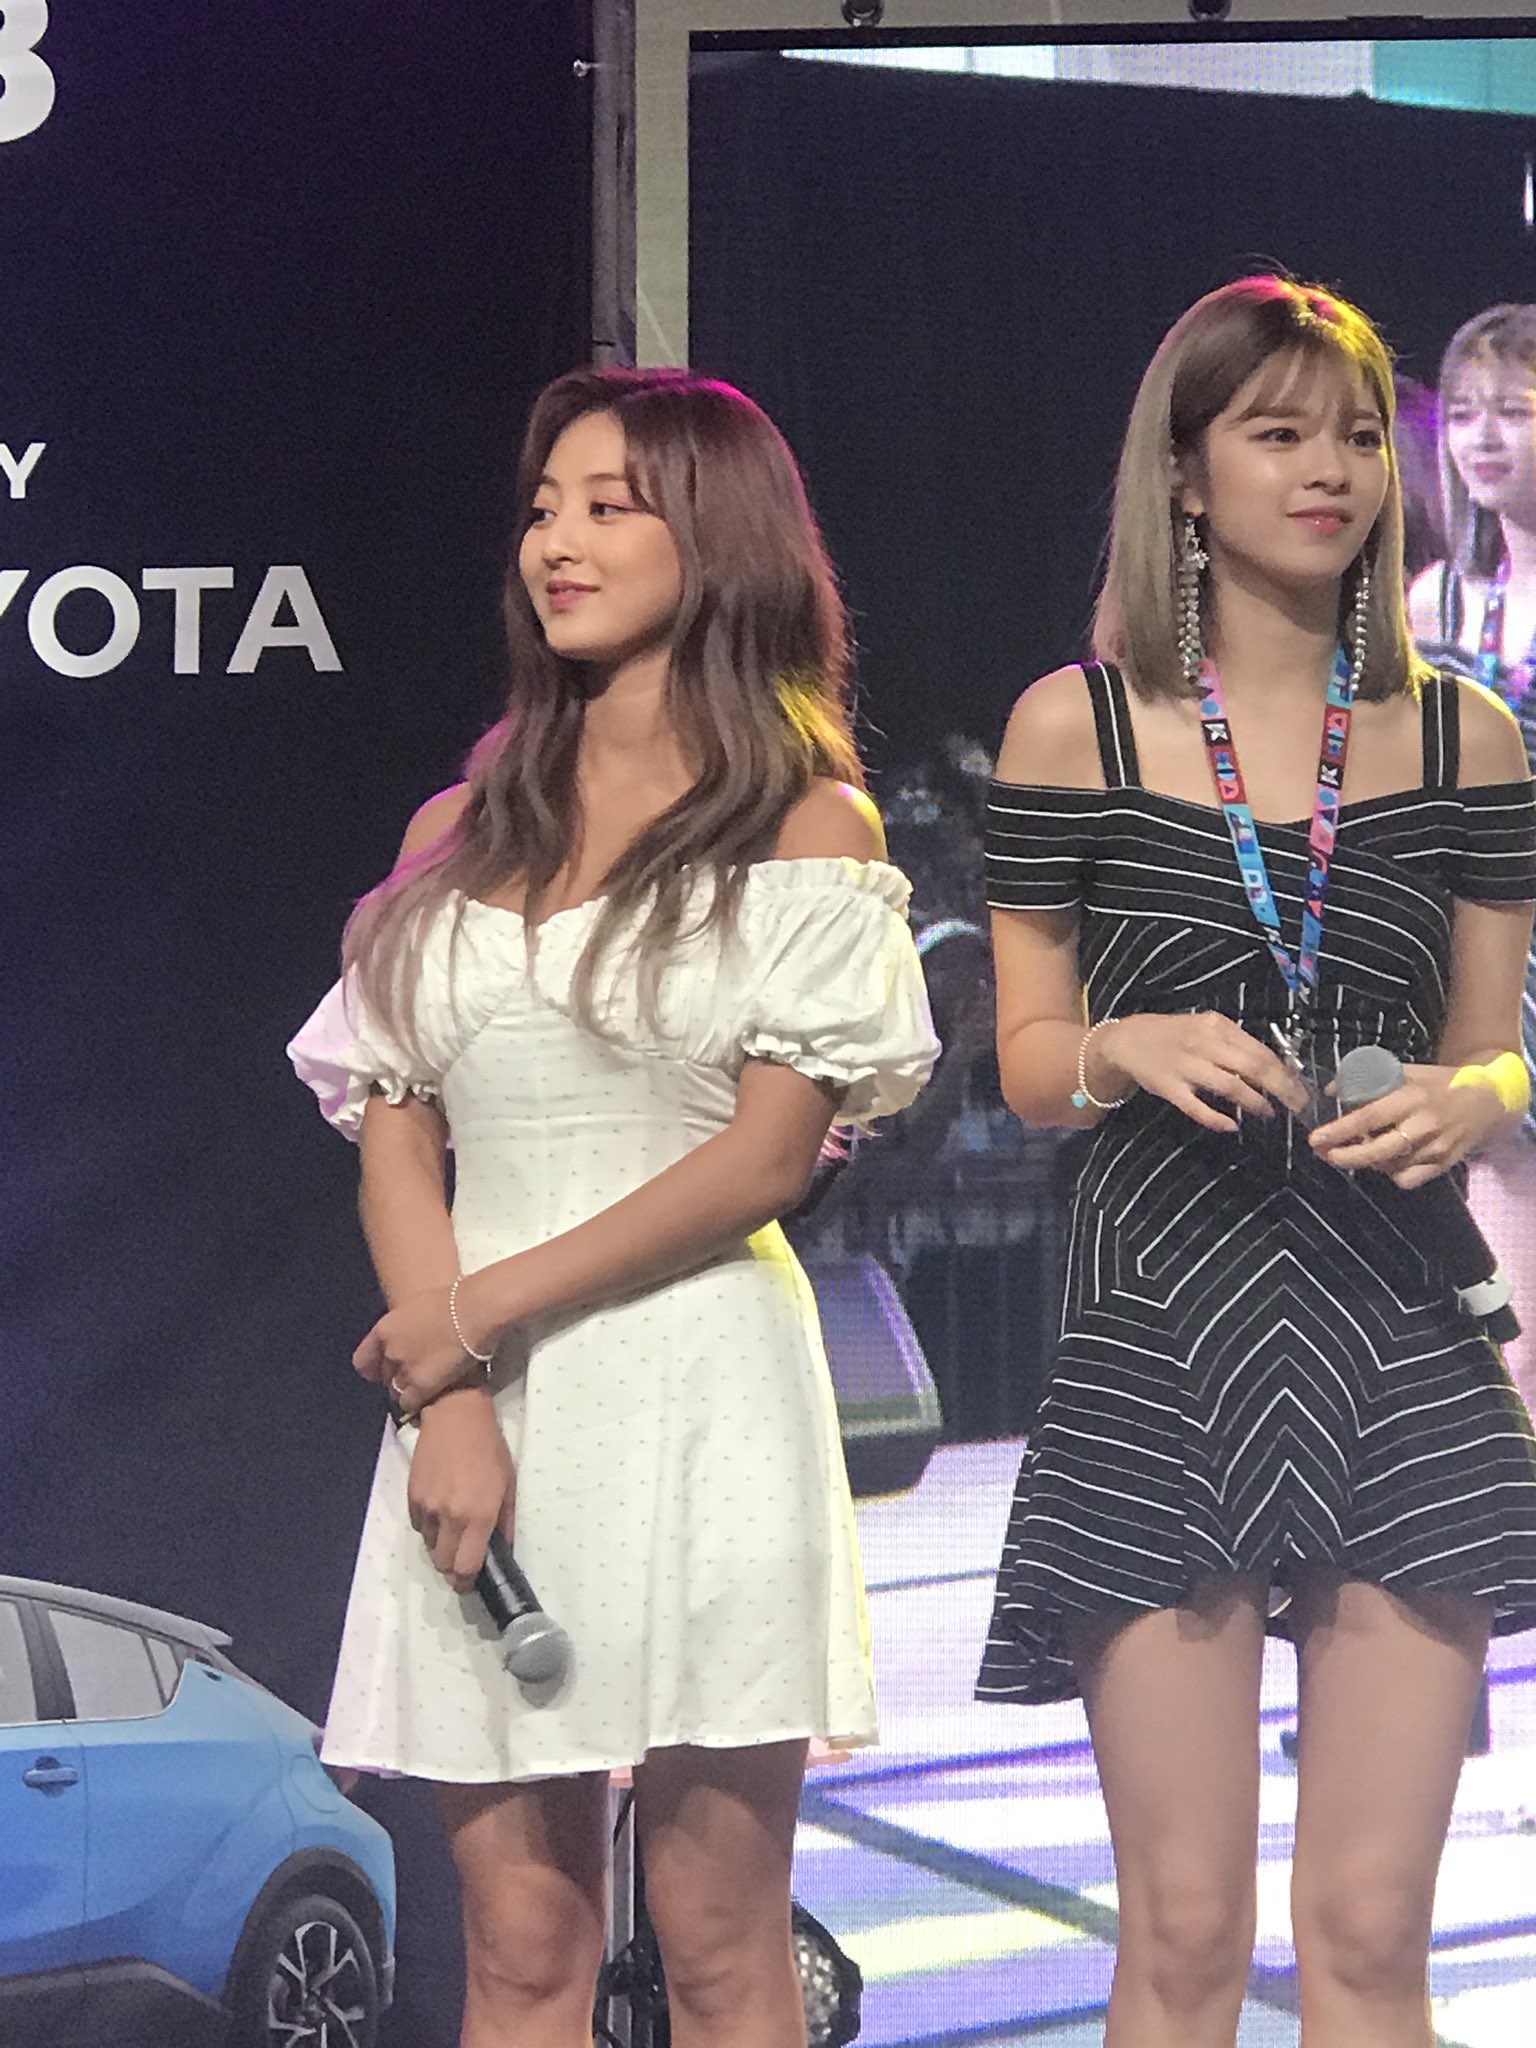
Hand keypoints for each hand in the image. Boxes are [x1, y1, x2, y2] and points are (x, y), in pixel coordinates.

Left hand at [353, 1283, 487, 1414]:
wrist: (474, 1311)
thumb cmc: (455, 1300)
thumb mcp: (418, 1307)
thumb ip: (407, 1326)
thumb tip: (412, 1335)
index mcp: (385, 1329)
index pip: (363, 1359)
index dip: (374, 1368)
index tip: (382, 1371)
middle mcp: (389, 1351)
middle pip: (384, 1376)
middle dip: (397, 1377)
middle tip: (415, 1374)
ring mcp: (404, 1369)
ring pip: (395, 1392)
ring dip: (407, 1391)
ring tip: (426, 1387)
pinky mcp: (421, 1386)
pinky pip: (409, 1403)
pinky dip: (417, 1403)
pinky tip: (431, 1397)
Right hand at [403, 1384, 515, 1588]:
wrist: (456, 1417)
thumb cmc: (489, 1450)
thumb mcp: (508, 1485)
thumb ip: (505, 1523)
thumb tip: (502, 1552)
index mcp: (478, 1516)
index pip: (465, 1567)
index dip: (466, 1581)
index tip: (469, 1581)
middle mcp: (450, 1516)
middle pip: (443, 1564)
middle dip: (452, 1567)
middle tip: (462, 1557)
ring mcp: (428, 1508)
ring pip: (430, 1547)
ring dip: (441, 1546)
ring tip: (453, 1528)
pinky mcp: (412, 1498)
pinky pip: (419, 1527)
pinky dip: (429, 1527)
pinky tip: (440, 1510)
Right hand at [1096, 1012, 1309, 1133]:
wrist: (1126, 1041)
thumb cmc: (1173, 1035)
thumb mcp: (1205, 1028)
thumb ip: (1234, 1045)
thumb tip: (1272, 1069)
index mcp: (1216, 1026)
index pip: (1260, 1050)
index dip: (1284, 1072)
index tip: (1299, 1088)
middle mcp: (1203, 1043)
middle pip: (1252, 1066)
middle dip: (1281, 1089)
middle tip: (1297, 1105)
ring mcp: (1185, 1066)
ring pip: (1230, 1085)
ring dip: (1254, 1102)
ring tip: (1267, 1113)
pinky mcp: (1168, 1088)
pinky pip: (1196, 1107)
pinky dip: (1216, 1119)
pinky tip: (1231, 1126)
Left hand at [1309, 1063, 1507, 1188]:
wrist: (1486, 1100)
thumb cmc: (1438, 1084)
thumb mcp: (1405, 1072)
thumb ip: (1368, 1080)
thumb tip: (1331, 1089)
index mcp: (1410, 1098)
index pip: (1368, 1118)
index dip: (1339, 1131)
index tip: (1316, 1138)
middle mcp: (1423, 1126)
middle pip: (1377, 1151)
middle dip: (1346, 1156)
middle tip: (1325, 1154)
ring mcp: (1435, 1148)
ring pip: (1389, 1166)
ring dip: (1367, 1161)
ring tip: (1357, 1149)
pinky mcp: (1443, 1164)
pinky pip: (1408, 1179)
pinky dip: (1392, 1173)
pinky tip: (1387, 1160)